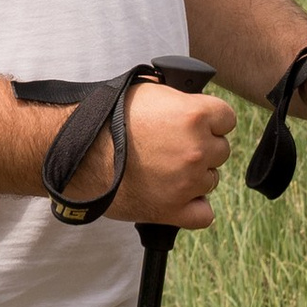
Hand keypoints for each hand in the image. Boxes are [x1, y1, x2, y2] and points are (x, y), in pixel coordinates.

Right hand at [70, 79, 234, 229]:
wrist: (78, 153)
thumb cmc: (106, 120)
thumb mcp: (148, 92)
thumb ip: (180, 100)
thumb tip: (192, 102)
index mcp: (195, 115)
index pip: (227, 119)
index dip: (210, 121)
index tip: (194, 125)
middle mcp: (197, 149)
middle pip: (220, 151)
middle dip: (200, 148)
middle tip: (170, 147)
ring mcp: (187, 182)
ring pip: (211, 181)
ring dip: (194, 176)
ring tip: (163, 170)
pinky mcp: (173, 210)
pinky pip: (204, 214)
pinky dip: (193, 208)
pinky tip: (176, 196)